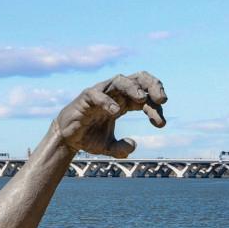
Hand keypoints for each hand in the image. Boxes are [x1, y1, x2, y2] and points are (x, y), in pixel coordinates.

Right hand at [51, 72, 167, 157]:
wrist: (67, 138)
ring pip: (120, 80)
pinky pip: (97, 94)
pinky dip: (107, 101)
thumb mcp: (108, 147)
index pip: (146, 97)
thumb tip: (132, 145)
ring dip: (133, 87)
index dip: (156, 108)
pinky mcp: (86, 97)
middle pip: (139, 79)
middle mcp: (116, 93)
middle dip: (153, 86)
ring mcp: (101, 92)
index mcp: (125, 101)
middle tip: (162, 100)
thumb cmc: (90, 136)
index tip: (160, 124)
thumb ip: (120, 148)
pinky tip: (115, 111)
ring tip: (142, 99)